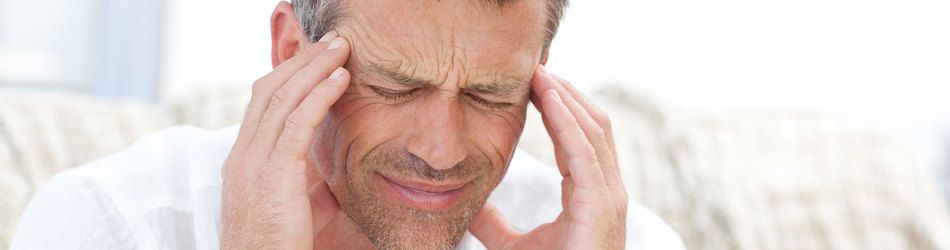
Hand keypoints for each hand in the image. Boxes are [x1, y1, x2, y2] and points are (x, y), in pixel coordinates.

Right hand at [220, 32, 349, 248]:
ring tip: (340, 49)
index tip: (316, 60)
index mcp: (243, 160)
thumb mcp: (294, 213)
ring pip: (283, 98)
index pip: (261, 104)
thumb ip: (308, 192)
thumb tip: (329, 185)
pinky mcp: (274, 172)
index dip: (289, 77)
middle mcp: (242, 155)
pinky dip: (320, 94)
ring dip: (315, 68)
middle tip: (331, 43)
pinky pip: (297, 121)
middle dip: (302, 62)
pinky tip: (340, 79)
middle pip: (269, 90)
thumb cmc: (279, 248)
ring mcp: (254, 162)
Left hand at [469, 67, 627, 248]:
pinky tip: (548, 100)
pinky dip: (567, 122)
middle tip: (537, 67)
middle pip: (593, 125)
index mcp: (591, 195)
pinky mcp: (601, 204)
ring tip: (539, 75)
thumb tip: (470, 205)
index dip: (561, 108)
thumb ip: (495, 225)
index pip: (580, 138)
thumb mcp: (513, 246)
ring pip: (594, 130)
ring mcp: (609, 196)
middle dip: (566, 93)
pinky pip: (585, 152)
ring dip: (566, 98)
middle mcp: (607, 190)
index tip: (535, 84)